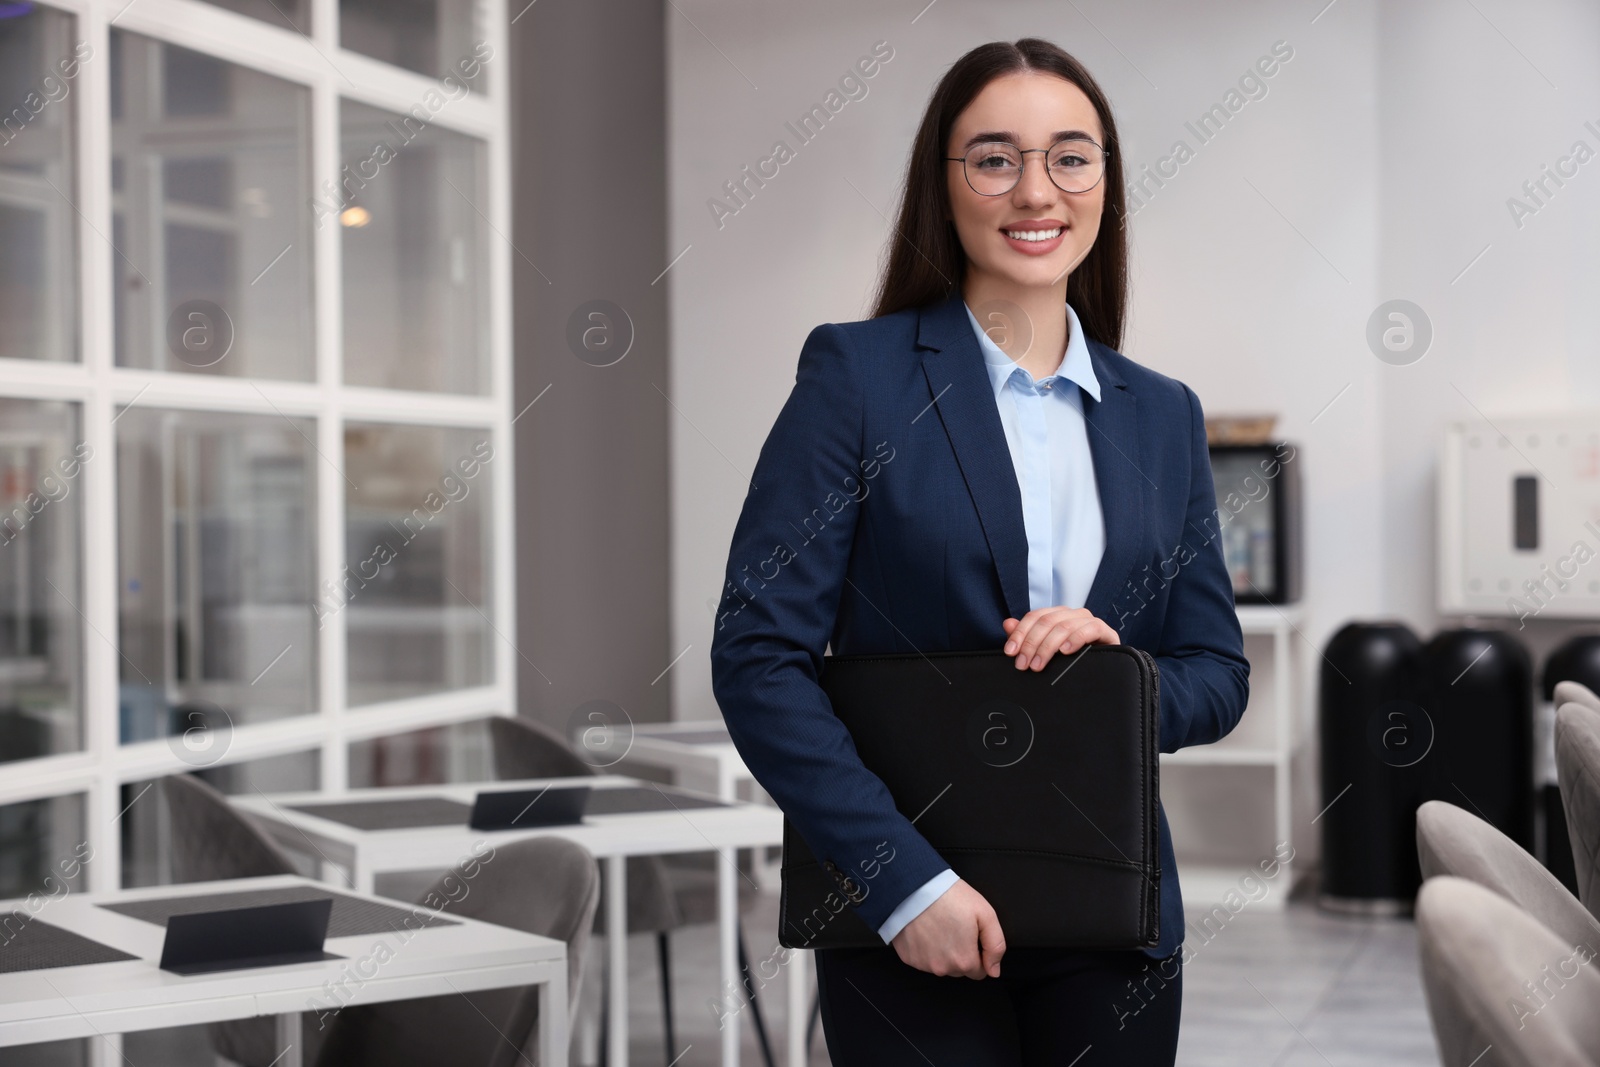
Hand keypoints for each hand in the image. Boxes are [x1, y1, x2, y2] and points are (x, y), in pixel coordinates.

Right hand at [889, 878, 1004, 978]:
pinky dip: (925, 948)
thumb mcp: (985, 914)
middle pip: (959, 969)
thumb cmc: (950, 897)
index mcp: (964, 961)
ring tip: (939, 926)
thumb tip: (994, 971)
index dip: (978, 953)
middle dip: (960, 953)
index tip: (971, 935)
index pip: (979, 971)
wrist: (915, 887)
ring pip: (941, 965)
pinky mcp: (908, 957)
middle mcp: (943, 968)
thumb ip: (995, 946)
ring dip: (942, 952)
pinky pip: (922, 960)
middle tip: (955, 927)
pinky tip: (925, 930)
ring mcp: (923, 964)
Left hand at [1002, 606, 1120, 670]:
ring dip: (1048, 646)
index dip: (1020, 633)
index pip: (1035, 617)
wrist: (1103, 674)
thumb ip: (1027, 637)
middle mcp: (1073, 615)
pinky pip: (1090, 629)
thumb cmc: (1072, 662)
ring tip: (1038, 664)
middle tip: (1023, 664)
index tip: (1010, 652)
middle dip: (1031, 644)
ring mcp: (1089, 621)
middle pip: (1047, 621)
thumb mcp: (1046, 651)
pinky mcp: (1105, 632)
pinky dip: (1076, 639)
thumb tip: (1008, 623)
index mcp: (1058, 615)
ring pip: (1064, 626)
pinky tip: (1066, 651)